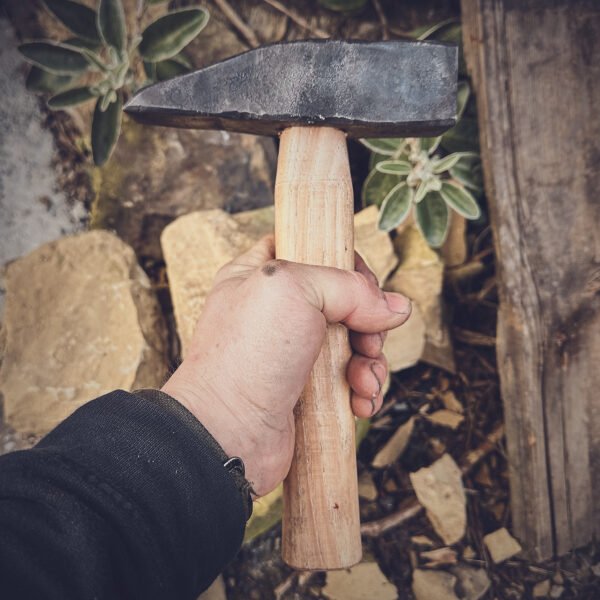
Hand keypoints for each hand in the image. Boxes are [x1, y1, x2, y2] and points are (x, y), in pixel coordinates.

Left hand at [162, 235, 410, 495]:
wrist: (229, 435)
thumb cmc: (246, 356)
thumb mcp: (294, 290)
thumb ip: (348, 286)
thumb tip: (395, 307)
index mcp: (261, 276)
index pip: (313, 249)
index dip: (346, 262)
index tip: (364, 284)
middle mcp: (278, 313)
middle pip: (345, 299)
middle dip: (368, 321)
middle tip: (367, 341)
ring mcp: (293, 353)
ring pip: (354, 342)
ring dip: (370, 361)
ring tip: (362, 381)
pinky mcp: (308, 390)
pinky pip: (351, 380)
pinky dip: (363, 389)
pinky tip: (360, 401)